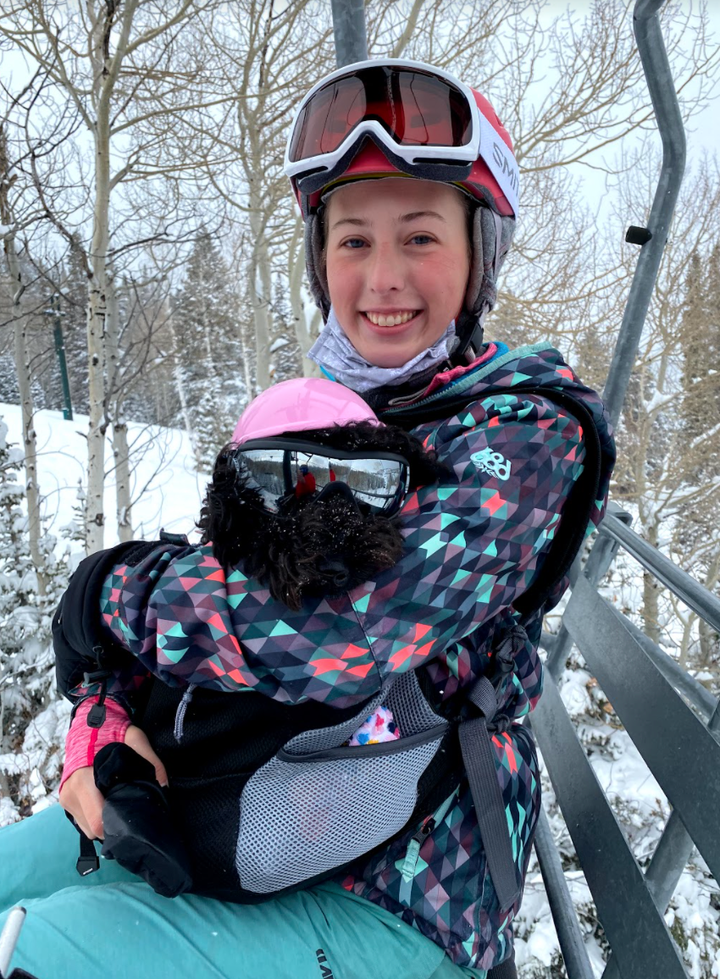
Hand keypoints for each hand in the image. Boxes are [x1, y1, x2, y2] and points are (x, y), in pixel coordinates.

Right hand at [59, 725, 168, 839]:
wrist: (87, 725)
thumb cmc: (110, 731)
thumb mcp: (135, 739)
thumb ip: (151, 761)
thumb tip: (163, 787)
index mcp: (83, 780)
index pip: (97, 821)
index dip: (118, 824)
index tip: (135, 817)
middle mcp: (70, 793)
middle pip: (94, 829)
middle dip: (114, 825)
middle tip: (131, 811)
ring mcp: (66, 800)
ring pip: (88, 829)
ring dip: (105, 822)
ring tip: (120, 804)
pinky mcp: (66, 802)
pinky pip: (84, 821)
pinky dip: (97, 817)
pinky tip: (109, 803)